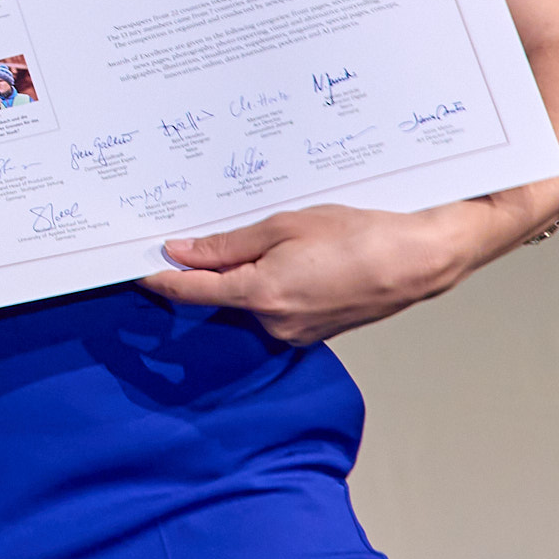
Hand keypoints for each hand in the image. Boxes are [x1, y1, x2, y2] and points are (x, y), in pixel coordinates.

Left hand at [139, 186, 552, 344]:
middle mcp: (274, 324)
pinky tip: (286, 259)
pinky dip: (269, 286)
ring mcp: (297, 332)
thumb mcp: (287, 226)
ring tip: (255, 240)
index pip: (191, 291)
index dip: (160, 278)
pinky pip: (276, 307)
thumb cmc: (361, 236)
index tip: (135, 266)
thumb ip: (229, 243)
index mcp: (260, 296)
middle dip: (205, 270)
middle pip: (220, 297)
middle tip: (190, 236)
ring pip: (249, 302)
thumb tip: (183, 252)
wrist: (423, 260)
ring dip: (242, 276)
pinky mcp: (316, 330)